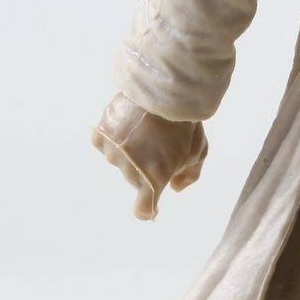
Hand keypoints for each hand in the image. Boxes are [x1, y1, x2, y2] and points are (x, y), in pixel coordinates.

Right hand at [90, 93, 207, 219]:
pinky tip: (126, 125)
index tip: (152, 204)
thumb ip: (189, 176)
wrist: (162, 91)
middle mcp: (129, 171)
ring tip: (144, 130)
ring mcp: (113, 153)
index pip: (143, 209)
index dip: (148, 209)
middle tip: (159, 145)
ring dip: (130, 151)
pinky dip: (113, 138)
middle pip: (136, 179)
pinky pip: (104, 144)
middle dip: (146, 168)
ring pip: (120, 160)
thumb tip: (175, 187)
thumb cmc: (184, 124)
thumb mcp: (198, 151)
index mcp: (154, 179)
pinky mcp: (101, 135)